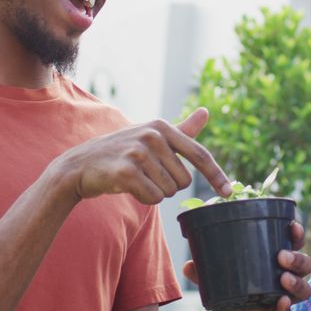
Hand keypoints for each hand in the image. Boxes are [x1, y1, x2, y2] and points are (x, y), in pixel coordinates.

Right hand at [50, 108, 231, 204]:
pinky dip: (144, 199)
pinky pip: (153, 198)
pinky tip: (128, 187)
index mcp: (163, 127)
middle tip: (146, 174)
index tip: (229, 192)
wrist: (81, 165)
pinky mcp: (126, 171)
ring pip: (168, 191)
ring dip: (154, 192)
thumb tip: (206, 112)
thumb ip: (182, 129)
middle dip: (168, 185)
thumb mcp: (152, 136)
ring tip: (135, 178)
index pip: (199, 155)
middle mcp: (153, 136)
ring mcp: (139, 152)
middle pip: (183, 180)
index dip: (217, 175)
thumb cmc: (122, 152)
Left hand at [183, 221, 310, 310]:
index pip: (293, 243)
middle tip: (281, 256)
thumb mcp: (215, 280)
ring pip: (304, 288)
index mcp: (274, 260)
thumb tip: (189, 265)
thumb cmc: (229, 295)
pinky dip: (286, 307)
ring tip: (282, 277)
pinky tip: (281, 301)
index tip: (291, 225)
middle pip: (305, 264)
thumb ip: (204, 272)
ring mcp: (285, 298)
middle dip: (297, 257)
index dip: (296, 234)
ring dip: (296, 280)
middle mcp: (285, 277)